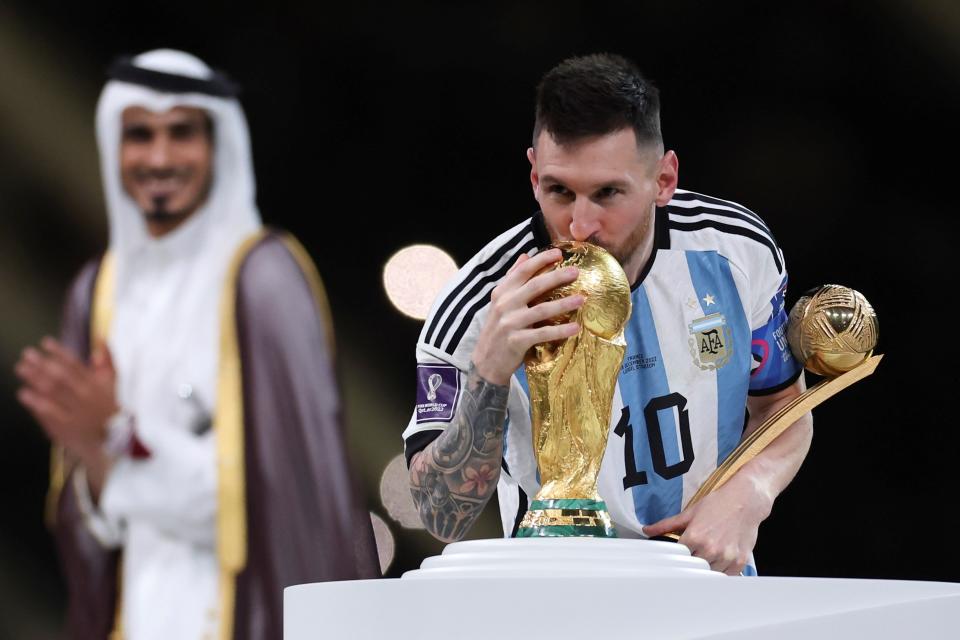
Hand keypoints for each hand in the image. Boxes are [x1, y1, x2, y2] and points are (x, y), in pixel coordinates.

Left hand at [15, 337, 118, 461]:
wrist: (114, 441)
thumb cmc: (110, 409)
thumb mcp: (114, 384)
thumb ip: (107, 362)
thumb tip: (101, 341)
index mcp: (95, 385)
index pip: (75, 365)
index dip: (60, 352)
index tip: (46, 342)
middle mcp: (84, 396)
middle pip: (60, 377)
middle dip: (43, 363)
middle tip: (27, 354)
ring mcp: (73, 412)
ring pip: (53, 393)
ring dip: (35, 379)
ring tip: (21, 368)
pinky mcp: (65, 427)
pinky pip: (48, 413)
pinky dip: (35, 402)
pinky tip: (23, 393)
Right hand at [471, 248, 583, 384]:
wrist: (486, 362)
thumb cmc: (497, 329)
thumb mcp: (500, 302)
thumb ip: (512, 279)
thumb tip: (525, 255)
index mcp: (501, 292)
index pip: (522, 270)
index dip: (540, 260)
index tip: (558, 253)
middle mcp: (505, 305)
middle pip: (535, 286)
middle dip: (557, 276)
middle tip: (576, 271)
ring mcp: (510, 323)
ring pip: (542, 309)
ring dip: (564, 303)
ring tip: (582, 299)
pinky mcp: (517, 341)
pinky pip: (543, 333)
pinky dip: (560, 331)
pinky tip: (575, 327)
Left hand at [642, 472, 773, 574]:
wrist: (745, 500)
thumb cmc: (718, 504)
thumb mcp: (690, 512)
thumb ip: (667, 524)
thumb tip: (646, 530)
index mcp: (695, 537)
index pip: (678, 558)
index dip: (676, 558)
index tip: (675, 558)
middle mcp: (710, 549)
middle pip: (693, 568)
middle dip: (691, 563)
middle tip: (692, 557)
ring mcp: (726, 557)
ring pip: (709, 574)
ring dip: (706, 568)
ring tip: (706, 556)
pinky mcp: (740, 561)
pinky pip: (726, 576)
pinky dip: (721, 572)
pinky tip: (719, 561)